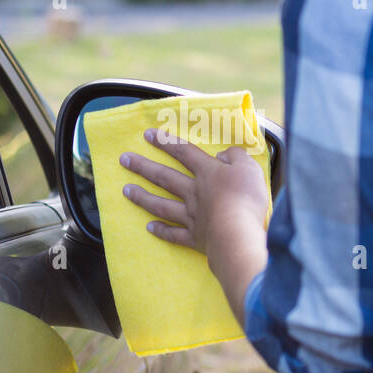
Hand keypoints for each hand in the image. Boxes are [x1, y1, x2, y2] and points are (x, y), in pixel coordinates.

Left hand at [119, 128, 268, 277]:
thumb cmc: (246, 199)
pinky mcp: (194, 238)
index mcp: (207, 173)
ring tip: (126, 190)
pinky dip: (161, 231)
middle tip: (124, 159)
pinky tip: (149, 228)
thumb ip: (236, 157)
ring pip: (162, 204)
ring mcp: (191, 216)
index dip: (166, 141)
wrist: (237, 235)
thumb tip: (223, 155)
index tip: (147, 134)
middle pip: (164, 177)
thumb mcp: (249, 168)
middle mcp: (193, 192)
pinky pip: (173, 234)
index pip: (184, 151)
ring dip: (142, 197)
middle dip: (143, 167)